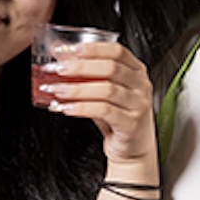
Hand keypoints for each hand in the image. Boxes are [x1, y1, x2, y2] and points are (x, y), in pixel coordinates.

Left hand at [34, 38, 156, 172]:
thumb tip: (61, 62)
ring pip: (107, 89)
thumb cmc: (118, 119)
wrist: (133, 150)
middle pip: (111, 68)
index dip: (93, 49)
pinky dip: (83, 108)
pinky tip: (68, 108)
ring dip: (77, 89)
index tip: (70, 51)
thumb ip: (89, 78)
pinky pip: (104, 111)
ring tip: (58, 90)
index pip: (117, 52)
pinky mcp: (132, 124)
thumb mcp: (105, 94)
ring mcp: (139, 105)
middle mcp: (141, 86)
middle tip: (58, 69)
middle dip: (80, 67)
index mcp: (136, 72)